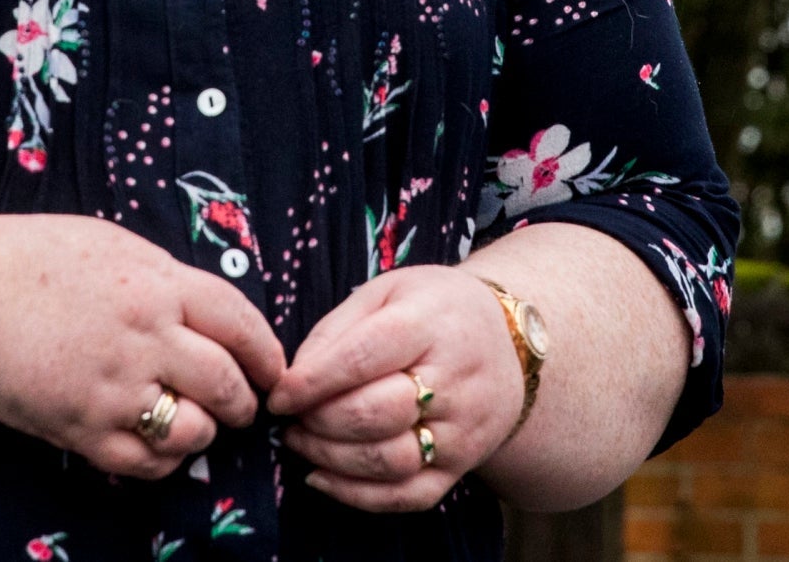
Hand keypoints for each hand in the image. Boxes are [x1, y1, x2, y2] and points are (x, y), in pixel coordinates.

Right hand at [0, 214, 284, 478]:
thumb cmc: (32, 259)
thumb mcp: (113, 247)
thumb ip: (163, 279)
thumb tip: (204, 310)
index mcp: (159, 284)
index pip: (241, 322)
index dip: (266, 352)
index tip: (273, 370)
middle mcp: (147, 336)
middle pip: (227, 382)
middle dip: (244, 402)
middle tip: (242, 408)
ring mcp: (115, 386)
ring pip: (195, 430)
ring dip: (204, 433)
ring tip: (196, 426)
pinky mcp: (82, 427)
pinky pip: (146, 463)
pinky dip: (163, 462)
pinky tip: (157, 447)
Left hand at [266, 264, 525, 511]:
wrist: (509, 344)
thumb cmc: (434, 311)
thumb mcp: (389, 291)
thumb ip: (337, 329)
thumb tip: (291, 379)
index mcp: (430, 323)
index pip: (365, 356)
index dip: (313, 381)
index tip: (278, 394)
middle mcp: (456, 379)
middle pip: (376, 414)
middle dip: (318, 420)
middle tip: (289, 417)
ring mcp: (463, 429)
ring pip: (389, 461)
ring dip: (330, 458)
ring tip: (301, 440)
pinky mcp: (463, 466)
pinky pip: (407, 496)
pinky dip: (356, 495)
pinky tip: (321, 477)